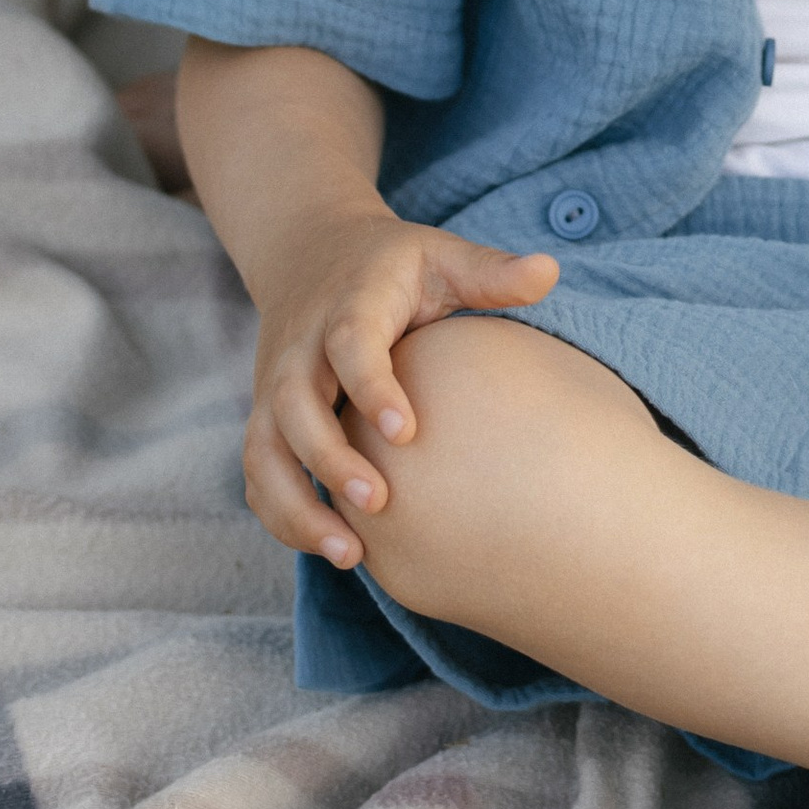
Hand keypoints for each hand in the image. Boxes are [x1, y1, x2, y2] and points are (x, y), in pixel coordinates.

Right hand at [244, 210, 559, 566]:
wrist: (311, 253)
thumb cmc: (393, 266)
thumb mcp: (440, 255)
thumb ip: (488, 271)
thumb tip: (549, 271)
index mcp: (349, 306)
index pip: (349, 344)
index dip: (372, 386)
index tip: (406, 433)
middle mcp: (301, 349)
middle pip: (294, 405)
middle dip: (328, 458)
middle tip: (379, 504)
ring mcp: (275, 386)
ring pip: (264, 450)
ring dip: (296, 505)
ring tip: (351, 555)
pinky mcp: (268, 417)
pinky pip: (259, 474)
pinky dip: (283, 515)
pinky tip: (334, 549)